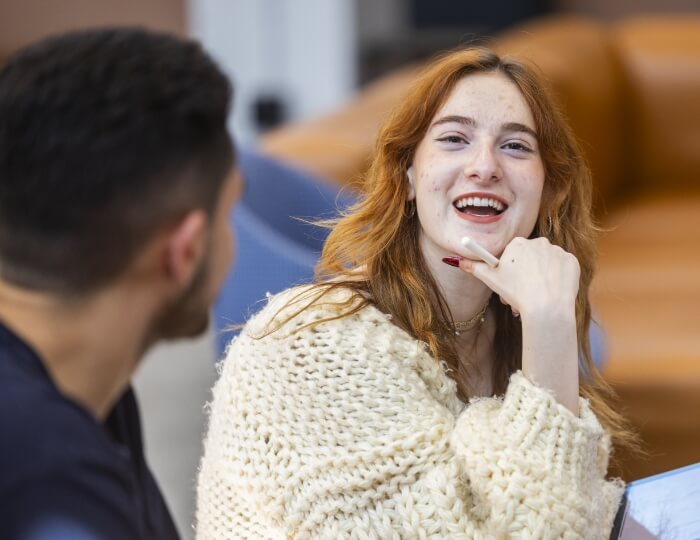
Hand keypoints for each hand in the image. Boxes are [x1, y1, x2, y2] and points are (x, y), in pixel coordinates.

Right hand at [459, 236, 580, 320]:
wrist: (546, 307)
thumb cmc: (516, 292)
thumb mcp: (491, 280)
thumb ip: (473, 267)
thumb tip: (455, 260)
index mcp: (518, 243)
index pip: (512, 254)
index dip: (509, 271)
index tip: (510, 283)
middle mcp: (539, 242)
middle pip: (529, 258)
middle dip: (524, 275)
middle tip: (520, 294)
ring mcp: (558, 251)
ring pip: (546, 264)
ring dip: (540, 277)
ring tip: (536, 296)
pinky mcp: (572, 262)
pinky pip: (562, 269)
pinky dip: (557, 279)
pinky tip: (551, 291)